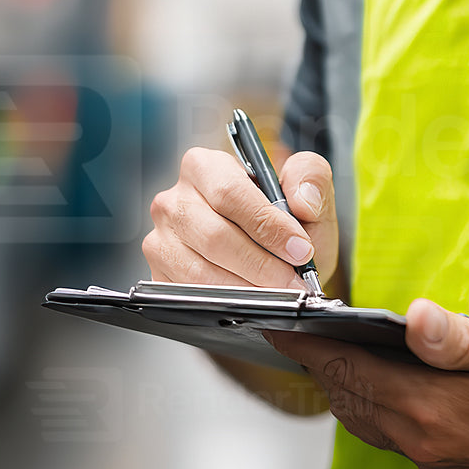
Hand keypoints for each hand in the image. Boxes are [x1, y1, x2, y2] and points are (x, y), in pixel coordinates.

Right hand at [144, 147, 337, 290]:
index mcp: (205, 166)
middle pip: (214, 236)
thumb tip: (301, 200)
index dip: (267, 225)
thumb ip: (311, 177)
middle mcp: (174, 199)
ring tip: (277, 294)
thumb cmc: (284, 224)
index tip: (299, 249)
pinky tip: (249, 302)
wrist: (271, 259)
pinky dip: (222, 302)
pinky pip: (187, 294)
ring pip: (199, 270)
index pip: (230, 193)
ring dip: (244, 288)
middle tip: (292, 280)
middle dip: (260, 264)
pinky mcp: (158, 272)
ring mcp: (160, 238)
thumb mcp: (307, 192)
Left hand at [267, 299, 468, 468]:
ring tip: (327, 355)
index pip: (354, 372)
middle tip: (297, 334)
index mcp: (435, 409)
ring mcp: (434, 456)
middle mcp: (425, 440)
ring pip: (366, 421)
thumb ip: (459, 339)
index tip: (282, 327)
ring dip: (343, 389)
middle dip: (321, 365)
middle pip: (351, 399)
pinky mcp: (446, 463)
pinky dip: (368, 406)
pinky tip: (375, 386)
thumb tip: (416, 316)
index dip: (314, 346)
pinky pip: (388, 434)